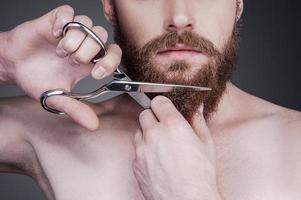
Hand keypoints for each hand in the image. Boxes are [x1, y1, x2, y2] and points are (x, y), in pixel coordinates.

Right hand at [1, 5, 121, 129]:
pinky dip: (63, 23)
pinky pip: (68, 12)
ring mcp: (70, 32)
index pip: (113, 53)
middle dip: (88, 51)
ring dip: (74, 40)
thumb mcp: (57, 98)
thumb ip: (76, 109)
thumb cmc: (37, 80)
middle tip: (71, 61)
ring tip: (60, 52)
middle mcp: (83, 46)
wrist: (14, 66)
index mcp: (88, 63)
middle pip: (102, 37)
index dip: (111, 60)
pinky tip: (54, 35)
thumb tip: (93, 125)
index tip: (95, 72)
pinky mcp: (55, 21)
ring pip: (87, 23)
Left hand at [133, 96, 221, 199]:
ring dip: (147, 134)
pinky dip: (143, 150)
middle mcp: (153, 133)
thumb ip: (198, 120)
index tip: (165, 108)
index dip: (162, 104)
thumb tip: (196, 107)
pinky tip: (156, 159)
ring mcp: (142, 148)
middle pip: (144, 114)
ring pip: (138, 131)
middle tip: (163, 127)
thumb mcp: (206, 143)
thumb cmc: (200, 175)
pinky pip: (136, 149)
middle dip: (153, 117)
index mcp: (172, 124)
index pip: (158, 101)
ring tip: (160, 145)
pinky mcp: (135, 163)